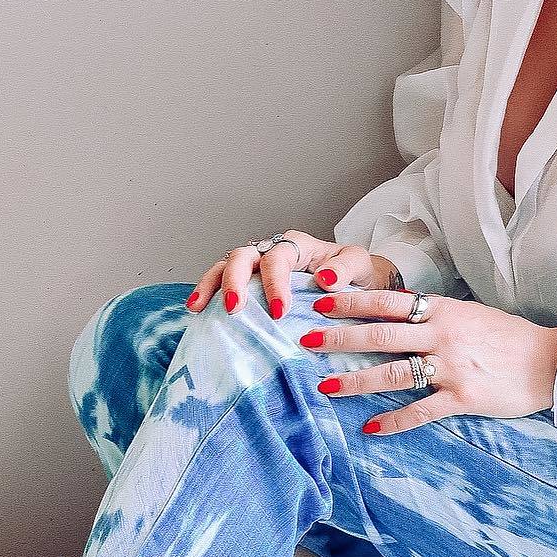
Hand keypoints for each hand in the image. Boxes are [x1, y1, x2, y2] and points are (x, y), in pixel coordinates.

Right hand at [186, 233, 401, 319]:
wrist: (354, 283)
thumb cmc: (354, 273)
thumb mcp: (359, 265)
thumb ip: (346, 268)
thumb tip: (325, 278)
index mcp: (296, 244)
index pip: (277, 258)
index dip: (274, 283)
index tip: (279, 312)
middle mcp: (271, 250)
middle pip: (242, 257)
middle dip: (234, 282)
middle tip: (235, 309)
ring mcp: (256, 266)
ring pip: (225, 265)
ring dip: (210, 285)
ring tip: (198, 307)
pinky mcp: (249, 282)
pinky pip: (222, 282)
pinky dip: (207, 292)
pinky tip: (197, 309)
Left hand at [297, 287, 556, 433]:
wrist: (551, 361)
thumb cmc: (509, 338)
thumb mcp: (469, 315)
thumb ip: (434, 315)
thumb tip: (399, 311)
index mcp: (441, 311)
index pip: (387, 301)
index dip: (351, 301)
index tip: (320, 301)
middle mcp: (441, 335)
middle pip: (380, 333)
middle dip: (338, 337)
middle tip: (304, 340)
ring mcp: (451, 367)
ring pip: (393, 372)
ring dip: (355, 381)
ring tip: (324, 388)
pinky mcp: (463, 398)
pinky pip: (420, 411)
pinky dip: (393, 420)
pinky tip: (370, 427)